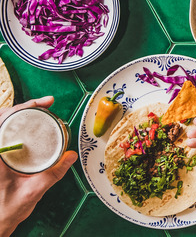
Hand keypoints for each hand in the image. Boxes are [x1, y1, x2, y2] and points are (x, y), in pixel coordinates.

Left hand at [0, 97, 76, 236]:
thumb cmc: (5, 211)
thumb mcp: (33, 192)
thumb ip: (53, 173)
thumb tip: (71, 155)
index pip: (5, 120)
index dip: (25, 106)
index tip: (45, 102)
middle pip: (1, 118)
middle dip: (22, 106)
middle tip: (45, 104)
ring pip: (0, 125)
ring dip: (16, 115)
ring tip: (37, 112)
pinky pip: (1, 136)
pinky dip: (12, 127)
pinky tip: (26, 128)